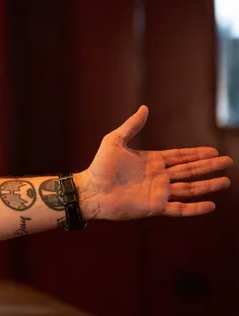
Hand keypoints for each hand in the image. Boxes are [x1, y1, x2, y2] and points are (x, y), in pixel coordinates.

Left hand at [74, 106, 231, 220]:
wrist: (90, 190)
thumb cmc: (99, 166)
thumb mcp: (115, 140)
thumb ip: (132, 126)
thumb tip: (144, 108)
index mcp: (151, 161)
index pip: (180, 156)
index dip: (197, 153)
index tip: (214, 151)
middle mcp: (158, 176)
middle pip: (190, 170)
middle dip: (209, 166)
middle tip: (228, 162)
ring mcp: (158, 192)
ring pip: (189, 188)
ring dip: (207, 185)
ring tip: (226, 181)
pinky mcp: (154, 207)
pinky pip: (180, 208)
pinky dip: (195, 208)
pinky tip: (211, 205)